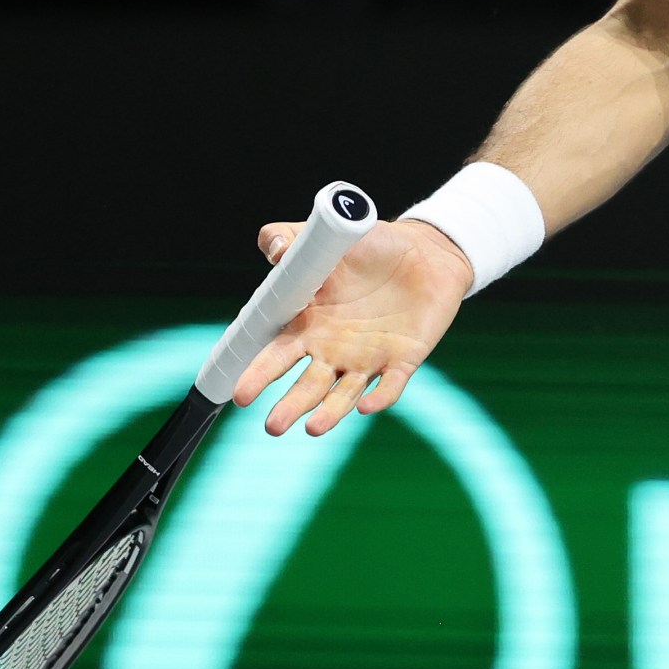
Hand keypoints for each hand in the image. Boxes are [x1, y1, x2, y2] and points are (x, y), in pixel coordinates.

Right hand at [232, 217, 475, 434]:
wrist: (427, 251)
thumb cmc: (370, 246)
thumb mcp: (327, 239)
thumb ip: (292, 238)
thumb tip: (275, 248)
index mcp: (309, 325)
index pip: (277, 354)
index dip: (259, 373)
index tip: (241, 393)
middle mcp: (334, 349)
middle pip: (307, 385)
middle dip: (290, 406)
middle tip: (273, 426)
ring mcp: (368, 358)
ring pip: (344, 394)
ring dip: (330, 413)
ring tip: (312, 429)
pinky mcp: (404, 359)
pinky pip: (391, 385)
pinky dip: (380, 398)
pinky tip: (366, 407)